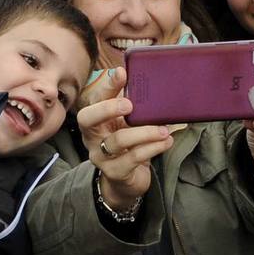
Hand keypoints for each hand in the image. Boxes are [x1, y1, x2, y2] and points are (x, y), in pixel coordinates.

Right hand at [77, 67, 172, 209]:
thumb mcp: (129, 125)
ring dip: (144, 132)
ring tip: (163, 129)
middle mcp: (92, 136)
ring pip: (117, 140)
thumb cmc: (129, 146)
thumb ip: (137, 108)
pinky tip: (166, 141)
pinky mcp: (114, 172)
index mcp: (95, 120)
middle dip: (107, 108)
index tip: (122, 73)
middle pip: (87, 119)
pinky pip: (132, 158)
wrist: (126, 181)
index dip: (107, 85)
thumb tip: (157, 83)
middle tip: (130, 104)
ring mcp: (100, 156)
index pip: (95, 98)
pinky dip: (152, 148)